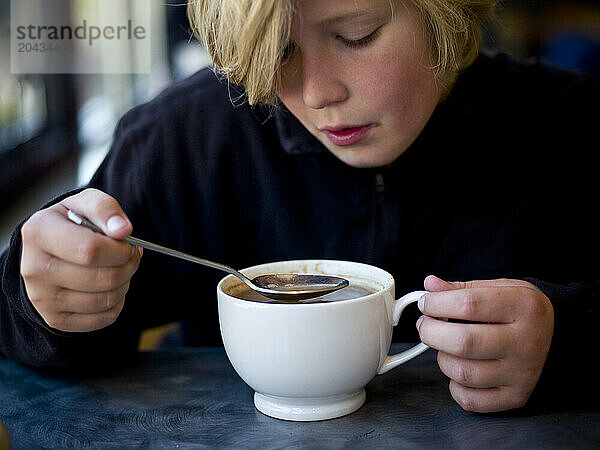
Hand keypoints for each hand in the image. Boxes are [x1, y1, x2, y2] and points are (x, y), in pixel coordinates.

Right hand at [20, 188, 141, 331]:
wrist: (48, 250)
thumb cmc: (71, 224)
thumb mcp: (85, 203)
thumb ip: (105, 209)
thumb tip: (123, 230)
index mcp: (39, 233)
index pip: (91, 250)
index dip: (120, 249)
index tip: (127, 242)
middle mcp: (35, 269)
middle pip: (104, 278)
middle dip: (128, 265)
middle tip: (129, 255)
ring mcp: (43, 299)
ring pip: (107, 299)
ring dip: (125, 283)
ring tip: (118, 268)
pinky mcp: (56, 319)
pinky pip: (105, 318)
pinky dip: (118, 302)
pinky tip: (109, 286)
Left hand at [416, 275, 553, 412]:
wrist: (557, 335)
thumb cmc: (519, 310)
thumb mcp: (498, 288)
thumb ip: (461, 288)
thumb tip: (430, 285)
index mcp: (523, 307)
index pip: (468, 304)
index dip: (436, 304)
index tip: (425, 302)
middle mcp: (526, 342)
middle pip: (462, 342)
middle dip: (430, 332)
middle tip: (425, 324)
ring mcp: (522, 373)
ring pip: (462, 373)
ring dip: (442, 358)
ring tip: (446, 346)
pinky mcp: (516, 396)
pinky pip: (470, 400)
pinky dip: (454, 386)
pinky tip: (460, 368)